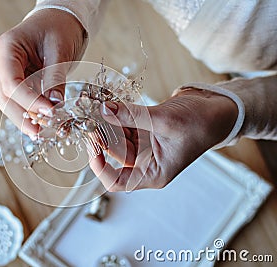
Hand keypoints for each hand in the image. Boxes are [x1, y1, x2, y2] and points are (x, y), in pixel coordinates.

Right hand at [0, 9, 86, 135]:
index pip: (11, 82)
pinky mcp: (19, 82)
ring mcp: (8, 73)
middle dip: (22, 117)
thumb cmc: (58, 27)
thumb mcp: (59, 50)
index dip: (29, 101)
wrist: (59, 21)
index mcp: (6, 48)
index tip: (49, 113)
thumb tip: (55, 105)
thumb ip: (55, 77)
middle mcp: (2, 63)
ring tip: (43, 133)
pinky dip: (32, 113)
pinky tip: (44, 124)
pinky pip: (22, 101)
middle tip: (39, 133)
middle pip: (6, 97)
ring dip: (26, 119)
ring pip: (11, 103)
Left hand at [89, 89, 237, 191]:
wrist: (219, 109)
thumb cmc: (202, 123)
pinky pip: (125, 124)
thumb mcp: (164, 120)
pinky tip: (109, 103)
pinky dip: (117, 114)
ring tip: (98, 106)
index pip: (116, 181)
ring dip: (107, 122)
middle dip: (102, 135)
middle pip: (114, 153)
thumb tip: (104, 110)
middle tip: (91, 115)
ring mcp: (145, 145)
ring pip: (117, 136)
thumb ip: (132, 115)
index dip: (100, 167)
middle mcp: (146, 162)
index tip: (92, 146)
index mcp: (153, 173)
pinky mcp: (146, 130)